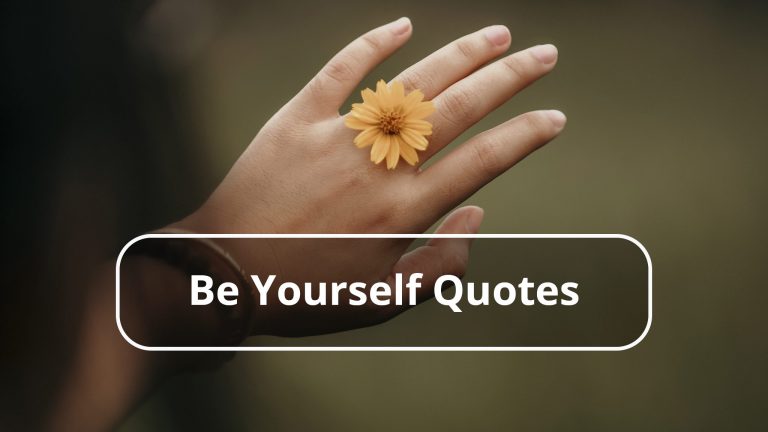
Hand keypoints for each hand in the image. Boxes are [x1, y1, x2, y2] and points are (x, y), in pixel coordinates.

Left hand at [177, 17, 564, 335]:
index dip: (526, 136)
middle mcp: (380, 165)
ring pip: (412, 83)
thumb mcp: (383, 301)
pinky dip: (371, 45)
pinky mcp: (297, 119)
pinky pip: (340, 71)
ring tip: (496, 35)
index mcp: (405, 210)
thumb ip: (442, 263)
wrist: (224, 276)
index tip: (555, 117)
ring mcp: (338, 136)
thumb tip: (477, 213)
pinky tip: (402, 24)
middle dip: (509, 77)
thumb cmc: (306, 293)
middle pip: (459, 108)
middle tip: (544, 53)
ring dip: (459, 54)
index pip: (484, 161)